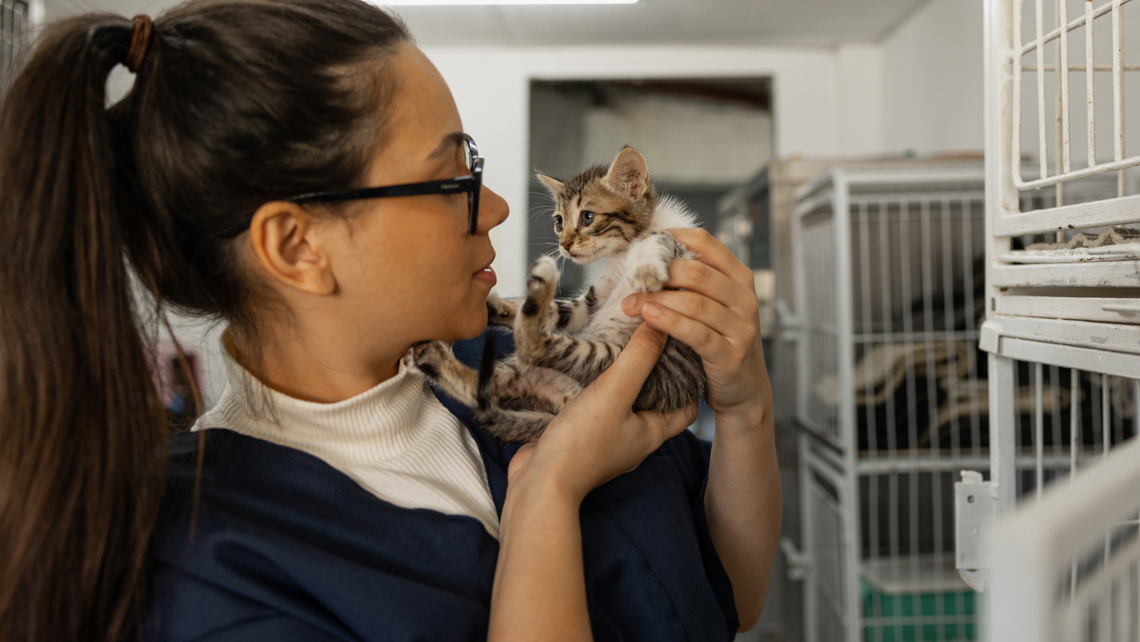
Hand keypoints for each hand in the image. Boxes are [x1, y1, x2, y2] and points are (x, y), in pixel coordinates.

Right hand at [507, 323, 696, 504]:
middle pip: (653, 405)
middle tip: (646, 346)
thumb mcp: (615, 391)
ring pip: (622, 409)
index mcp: (651, 434)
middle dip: (652, 377)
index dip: (689, 384)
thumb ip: (639, 358)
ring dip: (620, 384)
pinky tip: (582, 377)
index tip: (681, 355)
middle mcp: (632, 441)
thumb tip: (661, 324)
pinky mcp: (580, 443)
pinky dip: (593, 395)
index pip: (686, 410)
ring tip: (615, 353)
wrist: (540, 482)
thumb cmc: (582, 443)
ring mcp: (605, 444)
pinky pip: (594, 415)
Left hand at [621, 228, 767, 426]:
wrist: (744, 388)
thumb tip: (648, 259)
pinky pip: (697, 333)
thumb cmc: (720, 340)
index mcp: (739, 278)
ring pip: (694, 303)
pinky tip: (648, 318)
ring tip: (629, 304)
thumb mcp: (715, 305)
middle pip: (697, 273)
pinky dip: (669, 323)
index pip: (705, 243)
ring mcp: (741, 327)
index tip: (643, 244)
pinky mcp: (731, 355)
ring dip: (656, 300)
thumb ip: (694, 283)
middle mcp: (745, 298)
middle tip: (630, 280)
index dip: (671, 239)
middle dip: (659, 274)